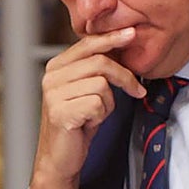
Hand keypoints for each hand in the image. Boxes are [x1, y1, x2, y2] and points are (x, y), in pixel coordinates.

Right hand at [27, 27, 145, 188]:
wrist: (61, 155)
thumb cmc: (79, 120)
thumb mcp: (90, 89)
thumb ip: (99, 68)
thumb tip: (125, 44)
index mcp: (57, 66)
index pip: (88, 44)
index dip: (112, 38)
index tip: (132, 33)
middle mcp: (51, 77)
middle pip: (101, 63)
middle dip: (125, 77)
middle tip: (138, 90)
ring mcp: (53, 94)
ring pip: (102, 85)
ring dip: (109, 103)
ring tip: (95, 113)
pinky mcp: (59, 112)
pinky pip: (98, 104)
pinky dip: (102, 115)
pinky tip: (88, 123)